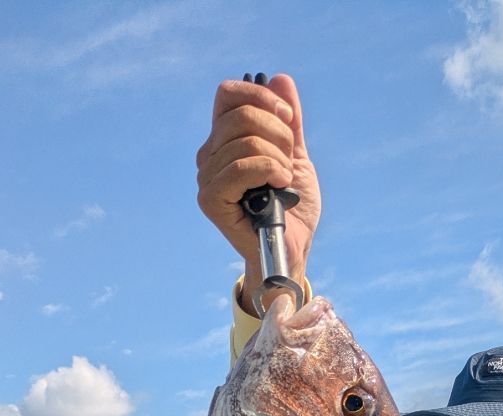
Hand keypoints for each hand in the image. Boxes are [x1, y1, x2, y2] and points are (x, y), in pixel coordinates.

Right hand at [196, 74, 320, 314]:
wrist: (293, 248)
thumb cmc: (292, 208)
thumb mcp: (295, 156)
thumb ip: (288, 122)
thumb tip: (281, 79)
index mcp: (225, 139)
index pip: (228, 95)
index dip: (260, 96)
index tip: (288, 119)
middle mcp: (210, 155)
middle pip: (240, 114)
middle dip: (278, 133)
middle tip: (288, 160)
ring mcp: (207, 177)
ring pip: (243, 142)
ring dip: (276, 158)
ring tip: (284, 180)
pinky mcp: (210, 199)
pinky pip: (239, 168)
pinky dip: (267, 171)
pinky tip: (278, 187)